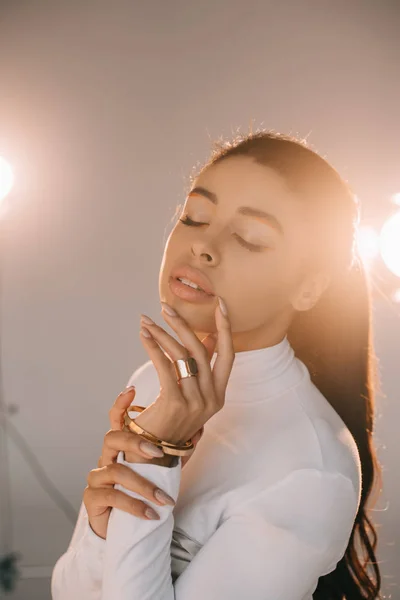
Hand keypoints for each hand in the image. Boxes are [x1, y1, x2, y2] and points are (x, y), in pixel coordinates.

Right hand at [83, 388, 175, 539]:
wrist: (123, 528)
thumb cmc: (141, 493)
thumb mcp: (161, 470)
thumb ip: (175, 450)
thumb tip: (200, 429)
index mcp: (121, 447)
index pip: (117, 419)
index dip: (121, 404)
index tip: (132, 389)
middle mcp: (106, 457)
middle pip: (112, 437)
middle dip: (135, 442)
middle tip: (158, 453)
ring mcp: (97, 477)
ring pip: (116, 470)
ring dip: (143, 486)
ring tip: (164, 500)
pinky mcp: (92, 498)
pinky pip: (112, 497)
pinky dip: (135, 506)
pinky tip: (152, 515)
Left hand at [134, 297, 234, 445]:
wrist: (152, 453)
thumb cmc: (169, 419)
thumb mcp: (189, 392)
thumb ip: (200, 367)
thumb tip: (208, 337)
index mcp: (219, 394)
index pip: (228, 355)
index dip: (226, 328)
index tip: (221, 304)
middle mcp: (211, 398)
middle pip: (201, 350)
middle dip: (183, 325)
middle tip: (165, 307)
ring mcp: (195, 403)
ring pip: (181, 356)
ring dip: (162, 334)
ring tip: (146, 321)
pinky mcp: (175, 403)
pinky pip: (165, 367)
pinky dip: (154, 347)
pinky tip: (144, 336)